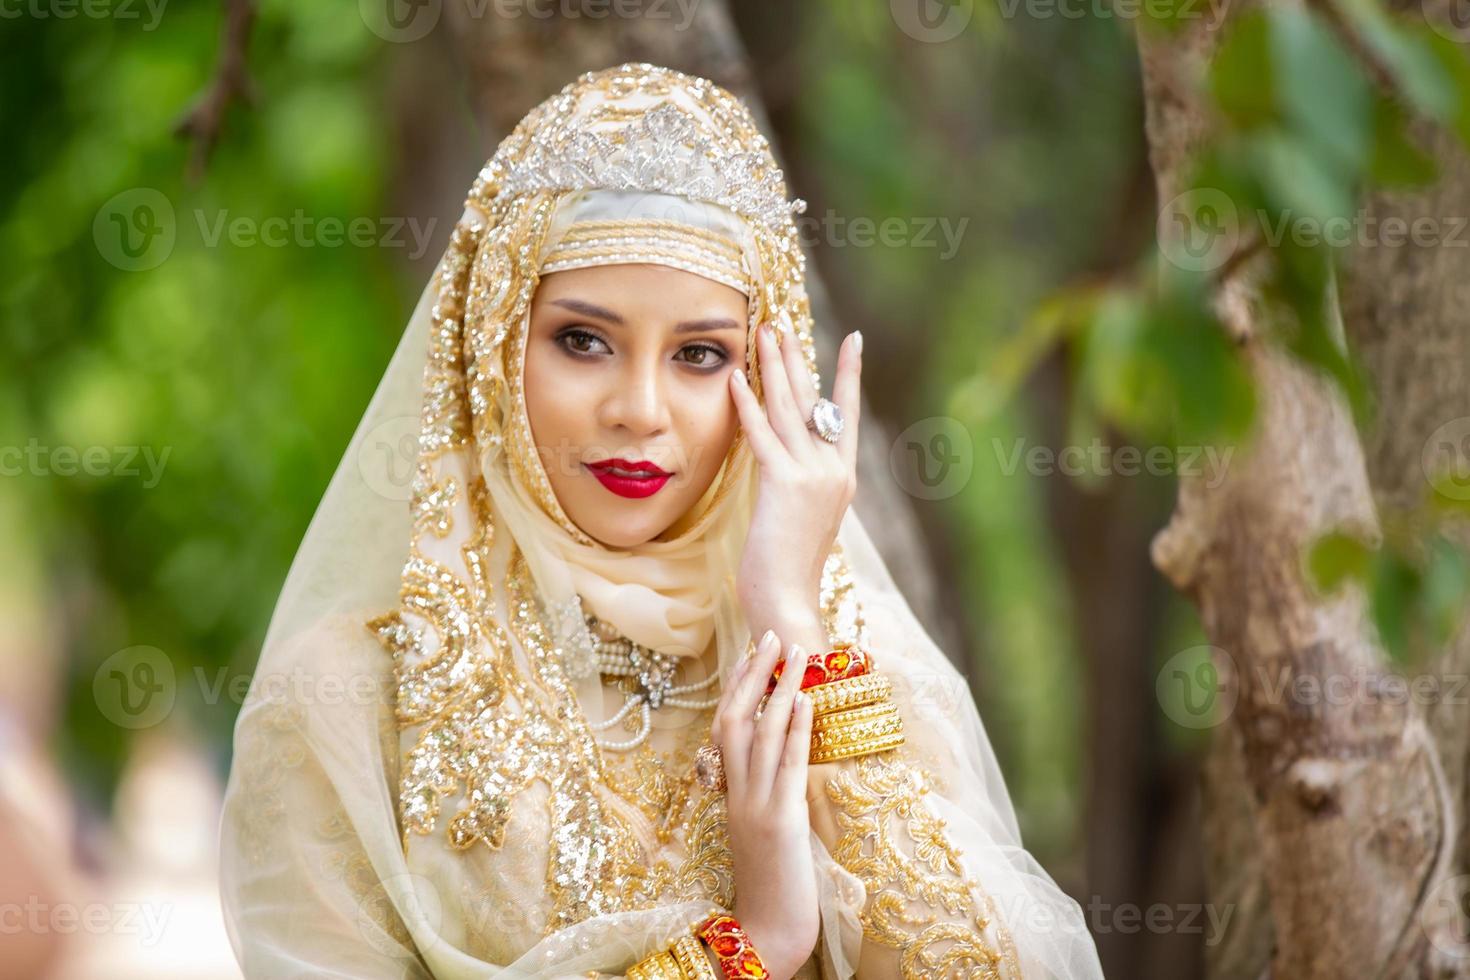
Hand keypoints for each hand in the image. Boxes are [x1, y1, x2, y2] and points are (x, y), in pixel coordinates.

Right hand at [710, 628, 819, 979]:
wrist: (765, 933)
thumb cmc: (771, 891)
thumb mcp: (764, 837)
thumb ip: (769, 801)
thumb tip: (788, 771)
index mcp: (730, 797)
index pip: (726, 730)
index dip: (736, 689)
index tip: (749, 656)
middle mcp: (736, 794)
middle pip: (734, 718)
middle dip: (752, 674)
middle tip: (769, 635)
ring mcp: (755, 805)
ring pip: (760, 733)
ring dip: (780, 688)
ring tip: (797, 654)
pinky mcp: (780, 820)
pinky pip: (785, 764)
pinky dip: (794, 728)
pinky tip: (805, 700)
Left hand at [729, 323, 862, 641]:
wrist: (788, 602)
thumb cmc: (787, 574)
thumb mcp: (801, 523)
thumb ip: (798, 489)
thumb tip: (782, 467)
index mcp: (843, 479)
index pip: (847, 415)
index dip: (848, 375)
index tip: (854, 340)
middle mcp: (834, 471)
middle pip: (813, 402)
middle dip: (796, 360)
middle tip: (781, 325)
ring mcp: (812, 476)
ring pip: (790, 409)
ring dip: (773, 367)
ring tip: (762, 333)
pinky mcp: (784, 484)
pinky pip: (762, 434)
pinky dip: (747, 403)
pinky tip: (736, 378)